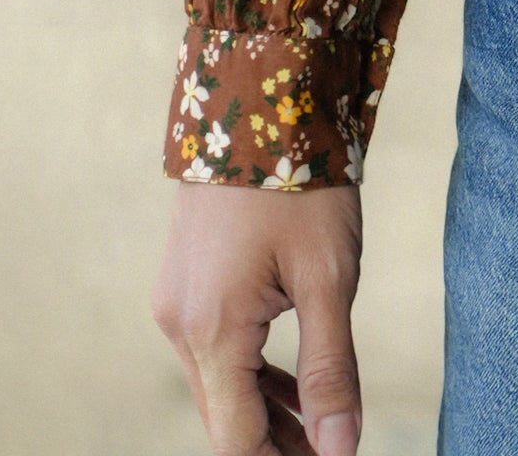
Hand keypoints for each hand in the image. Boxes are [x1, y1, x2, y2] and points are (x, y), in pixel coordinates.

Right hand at [152, 182, 363, 455]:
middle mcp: (181, 326)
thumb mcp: (328, 276)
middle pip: (226, 419)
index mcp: (214, 332)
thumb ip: (330, 367)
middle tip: (331, 453)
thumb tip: (340, 447)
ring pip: (220, 385)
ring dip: (265, 414)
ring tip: (319, 435)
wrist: (258, 97)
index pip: (238, 441)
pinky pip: (216, 349)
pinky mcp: (186, 283)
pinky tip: (291, 388)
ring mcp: (177, 302)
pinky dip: (252, 374)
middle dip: (275, 447)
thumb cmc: (300, 182)